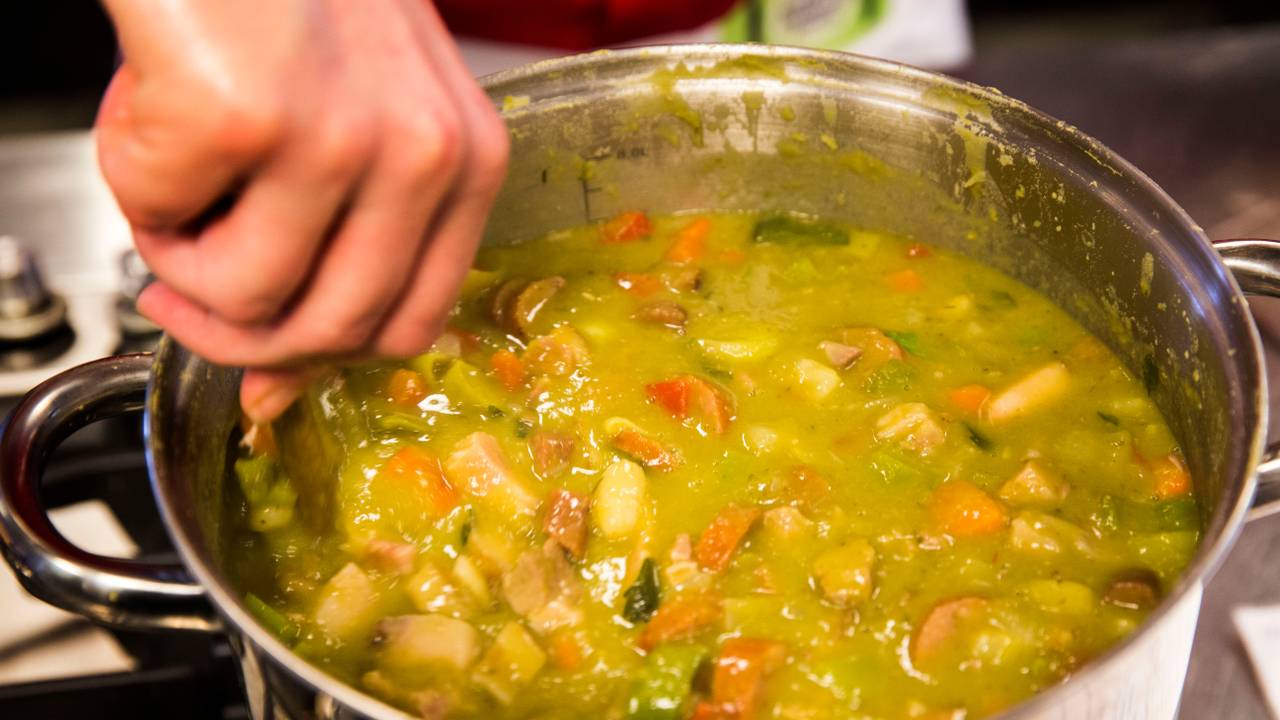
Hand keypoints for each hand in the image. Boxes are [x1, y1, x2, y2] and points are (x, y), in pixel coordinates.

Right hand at [97, 0, 508, 420]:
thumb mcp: (357, 123)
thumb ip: (338, 248)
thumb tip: (272, 380)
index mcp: (467, 160)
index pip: (414, 323)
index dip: (324, 358)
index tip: (262, 363)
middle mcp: (425, 155)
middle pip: (332, 332)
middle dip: (236, 333)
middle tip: (177, 293)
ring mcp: (344, 138)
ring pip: (243, 297)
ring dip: (175, 255)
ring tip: (168, 173)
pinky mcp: (249, 116)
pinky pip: (161, 221)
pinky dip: (131, 177)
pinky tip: (148, 106)